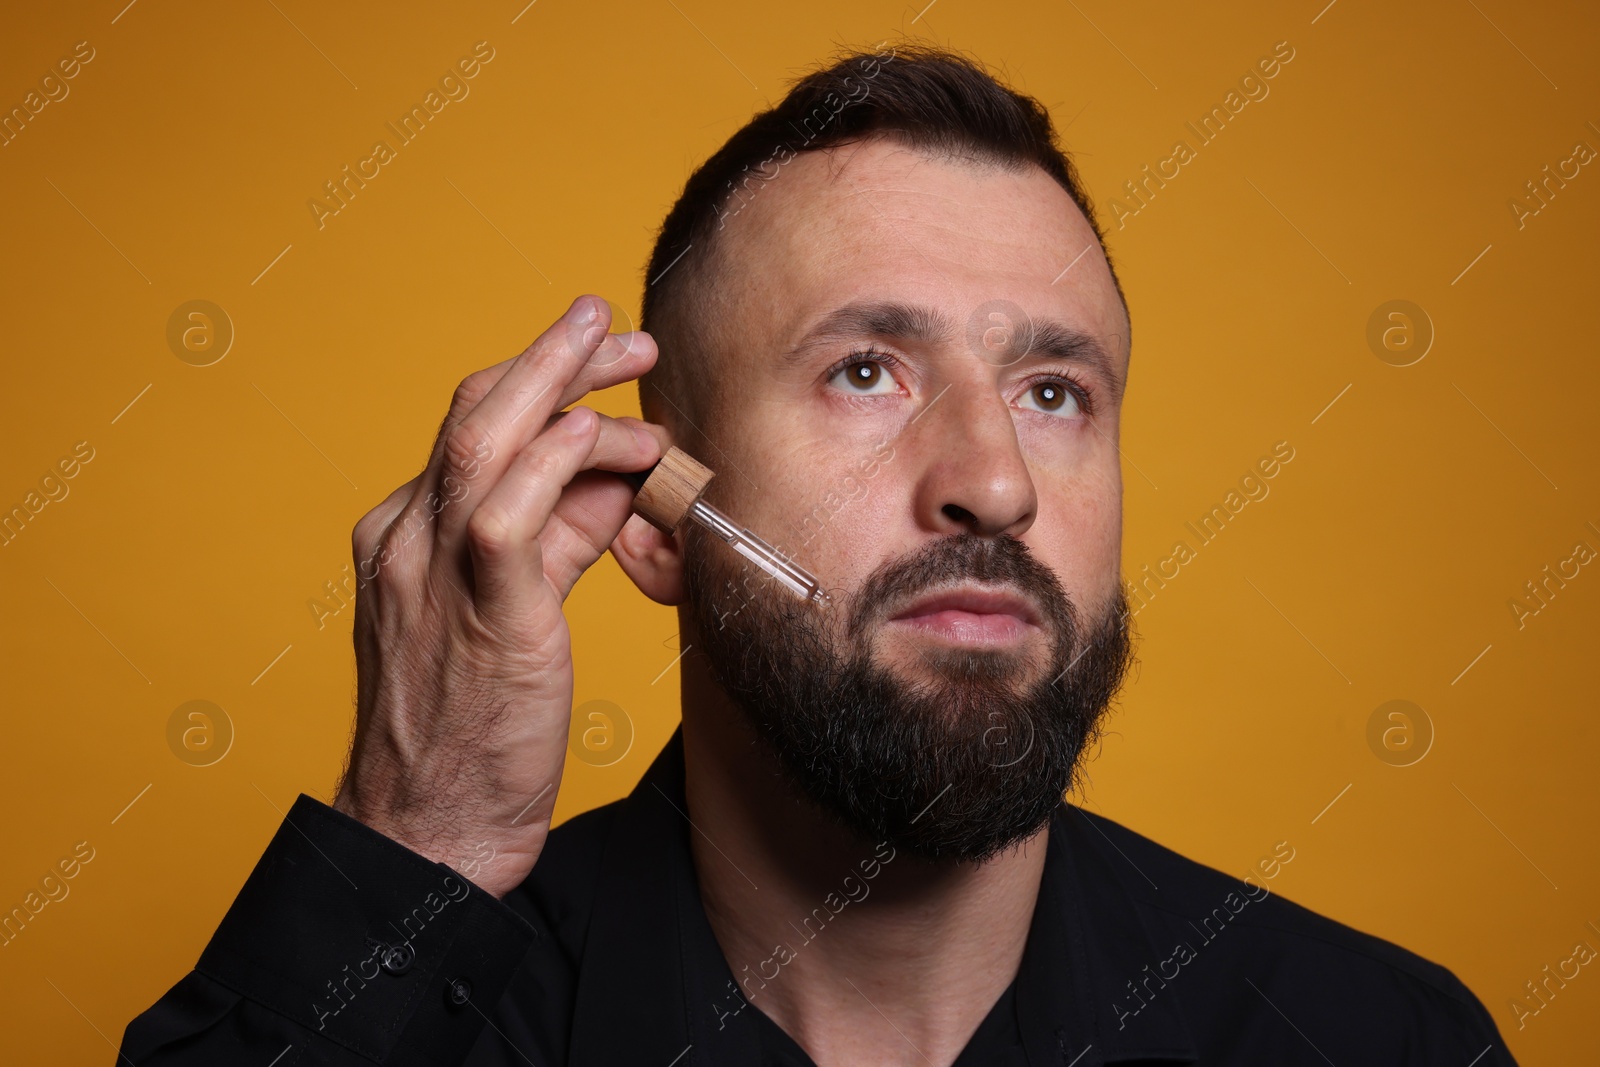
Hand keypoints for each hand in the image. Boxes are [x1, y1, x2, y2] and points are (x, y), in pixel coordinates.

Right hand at [332, 295, 664, 897]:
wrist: (430, 829)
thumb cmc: (475, 728)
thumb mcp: (519, 610)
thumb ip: (559, 540)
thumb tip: (616, 480)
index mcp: (405, 536)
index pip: (473, 434)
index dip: (540, 388)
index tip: (598, 366)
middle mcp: (404, 538)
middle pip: (474, 413)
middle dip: (549, 358)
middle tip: (611, 323)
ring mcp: (429, 571)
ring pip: (483, 440)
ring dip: (558, 380)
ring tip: (622, 348)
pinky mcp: (477, 610)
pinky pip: (508, 511)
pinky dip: (559, 461)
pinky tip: (610, 437)